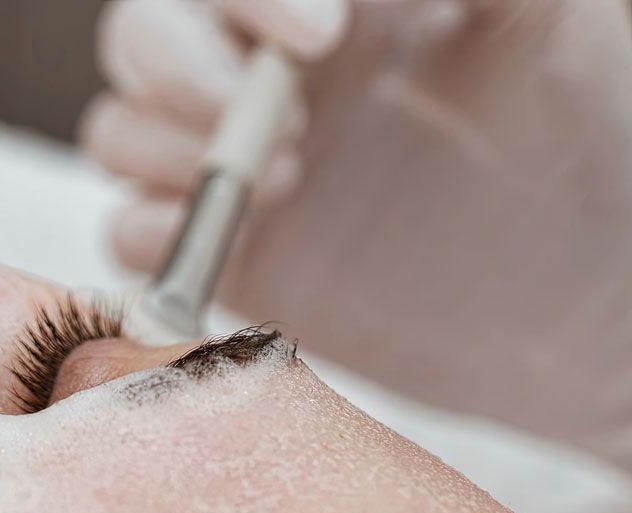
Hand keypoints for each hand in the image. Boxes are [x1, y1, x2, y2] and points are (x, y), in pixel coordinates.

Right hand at [84, 0, 631, 462]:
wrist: (593, 295)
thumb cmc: (596, 138)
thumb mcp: (546, 21)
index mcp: (336, 8)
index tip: (321, 33)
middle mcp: (273, 78)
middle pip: (142, 38)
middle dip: (181, 73)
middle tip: (276, 124)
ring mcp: (244, 170)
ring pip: (119, 131)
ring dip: (168, 153)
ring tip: (285, 186)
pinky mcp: (234, 261)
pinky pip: (126, 235)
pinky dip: (147, 233)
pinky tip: (227, 242)